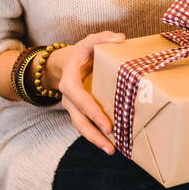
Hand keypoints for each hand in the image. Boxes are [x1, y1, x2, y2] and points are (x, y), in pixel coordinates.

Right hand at [45, 31, 125, 154]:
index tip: (108, 126)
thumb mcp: (90, 41)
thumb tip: (120, 39)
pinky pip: (88, 125)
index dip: (93, 113)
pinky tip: (113, 144)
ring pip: (82, 127)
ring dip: (96, 140)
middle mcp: (69, 99)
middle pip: (79, 121)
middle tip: (110, 147)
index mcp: (70, 83)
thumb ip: (103, 38)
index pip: (80, 100)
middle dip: (94, 135)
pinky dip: (98, 135)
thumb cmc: (82, 52)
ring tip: (112, 151)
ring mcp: (74, 108)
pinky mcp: (81, 112)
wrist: (67, 63)